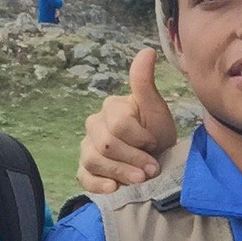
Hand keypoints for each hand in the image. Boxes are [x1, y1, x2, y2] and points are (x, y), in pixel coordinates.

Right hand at [77, 48, 177, 192]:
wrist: (158, 159)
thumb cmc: (157, 133)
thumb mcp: (156, 109)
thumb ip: (145, 83)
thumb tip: (146, 51)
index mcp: (110, 108)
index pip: (119, 125)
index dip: (139, 138)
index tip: (155, 143)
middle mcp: (94, 125)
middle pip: (105, 145)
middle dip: (132, 159)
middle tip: (152, 169)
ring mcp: (87, 147)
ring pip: (93, 161)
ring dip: (120, 173)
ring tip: (141, 180)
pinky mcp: (85, 169)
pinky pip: (83, 177)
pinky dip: (97, 185)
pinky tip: (114, 189)